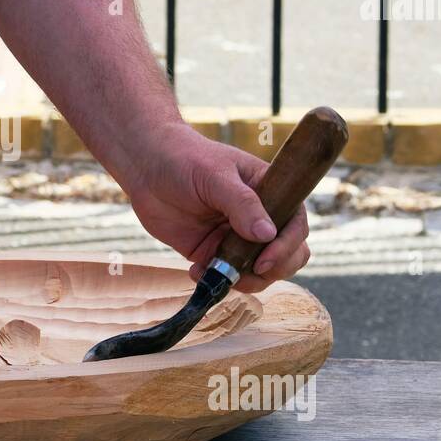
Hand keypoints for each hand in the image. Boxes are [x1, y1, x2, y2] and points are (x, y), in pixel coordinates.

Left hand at [125, 126, 309, 292]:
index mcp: (269, 193)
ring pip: (259, 272)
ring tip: (223, 275)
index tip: (264, 260)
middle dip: (275, 269)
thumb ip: (242, 204)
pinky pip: (226, 275)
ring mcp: (236, 237)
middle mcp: (258, 218)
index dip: (287, 246)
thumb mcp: (216, 176)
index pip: (294, 225)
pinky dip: (217, 281)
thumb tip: (267, 234)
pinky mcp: (212, 252)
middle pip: (287, 254)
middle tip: (252, 272)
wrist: (146, 167)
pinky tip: (196, 270)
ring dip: (247, 281)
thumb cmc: (185, 159)